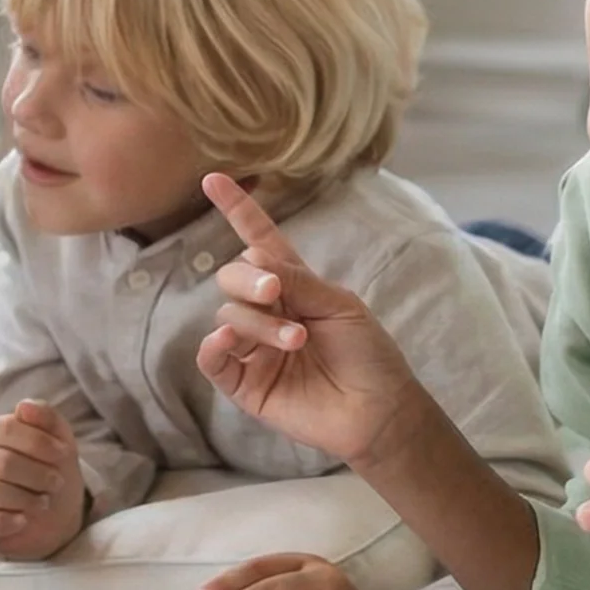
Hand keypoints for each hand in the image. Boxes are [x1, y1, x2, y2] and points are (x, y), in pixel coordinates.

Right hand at [0, 400, 87, 559]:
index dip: (39, 441)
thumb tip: (24, 405)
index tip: (63, 454)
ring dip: (26, 498)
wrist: (53, 516)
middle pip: (1, 461)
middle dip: (37, 474)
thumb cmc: (50, 471)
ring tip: (44, 502)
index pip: (6, 428)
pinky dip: (9, 521)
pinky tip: (24, 520)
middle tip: (57, 483)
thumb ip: (46, 417)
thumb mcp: (59, 440)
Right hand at [194, 174, 419, 468]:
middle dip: (249, 280)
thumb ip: (297, 281)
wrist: (378, 410)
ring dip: (258, 323)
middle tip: (275, 293)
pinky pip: (211, 357)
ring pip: (228, 315)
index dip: (237, 210)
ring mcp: (252, 348)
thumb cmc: (368, 354)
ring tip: (295, 340)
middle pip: (232, 278)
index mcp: (293, 285)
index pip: (258, 240)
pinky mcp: (244, 384)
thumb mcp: (339, 304)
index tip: (213, 179)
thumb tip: (252, 260)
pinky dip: (215, 343)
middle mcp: (267, 312)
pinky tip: (231, 339)